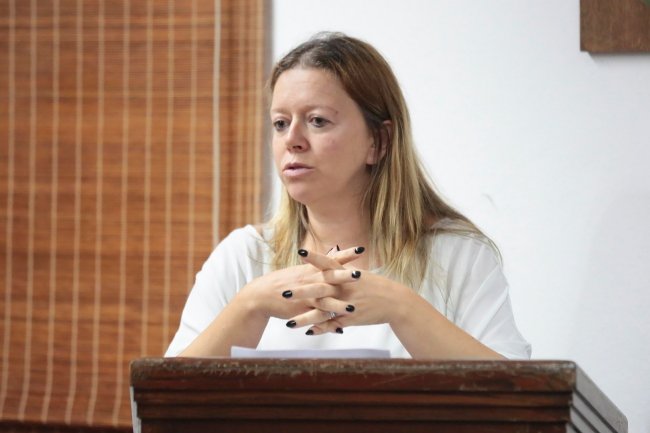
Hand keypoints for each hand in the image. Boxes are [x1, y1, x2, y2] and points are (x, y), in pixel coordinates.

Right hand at [236, 247, 362, 322]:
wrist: (262, 294)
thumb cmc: (283, 281)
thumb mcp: (302, 270)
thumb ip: (319, 265)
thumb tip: (334, 254)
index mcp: (312, 269)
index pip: (332, 259)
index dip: (346, 254)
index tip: (361, 249)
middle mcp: (310, 280)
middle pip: (329, 278)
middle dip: (344, 276)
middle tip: (359, 275)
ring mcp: (305, 296)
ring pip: (324, 301)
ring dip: (339, 305)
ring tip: (353, 309)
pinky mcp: (301, 311)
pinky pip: (316, 318)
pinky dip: (327, 324)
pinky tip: (339, 329)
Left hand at [286, 248, 409, 334]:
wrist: (396, 302)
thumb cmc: (376, 286)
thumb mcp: (359, 274)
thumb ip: (342, 267)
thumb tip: (330, 255)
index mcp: (347, 275)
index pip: (328, 264)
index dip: (314, 258)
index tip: (299, 252)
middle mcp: (346, 288)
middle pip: (321, 289)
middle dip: (301, 292)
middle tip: (284, 293)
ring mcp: (348, 304)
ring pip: (323, 312)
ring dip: (305, 318)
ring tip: (288, 324)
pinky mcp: (352, 318)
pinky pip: (334, 324)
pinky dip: (321, 329)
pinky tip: (308, 333)